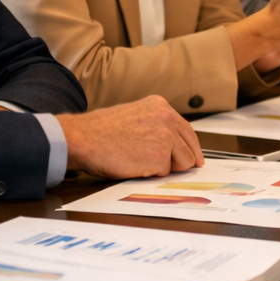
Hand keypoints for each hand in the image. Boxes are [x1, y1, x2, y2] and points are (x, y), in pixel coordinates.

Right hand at [58, 95, 203, 177]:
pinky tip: (135, 166)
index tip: (195, 158)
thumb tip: (170, 141)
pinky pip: (165, 173)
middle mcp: (167, 118)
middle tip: (170, 168)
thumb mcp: (133, 115)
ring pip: (183, 162)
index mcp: (160, 106)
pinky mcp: (161, 156)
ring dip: (165, 168)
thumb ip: (154, 124)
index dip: (191, 147)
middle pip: (189, 148)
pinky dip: (152, 174)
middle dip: (181, 161)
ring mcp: (166, 137)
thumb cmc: (100, 131)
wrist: (84, 139)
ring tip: (141, 161)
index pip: (186, 130)